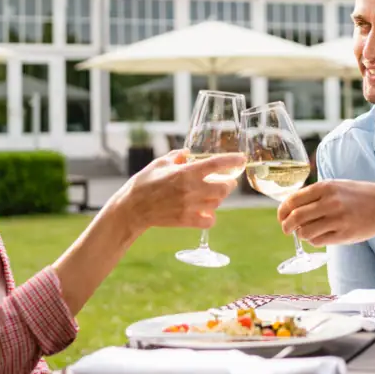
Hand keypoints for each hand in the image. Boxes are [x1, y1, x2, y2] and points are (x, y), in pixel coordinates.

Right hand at [117, 150, 244, 232]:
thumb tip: (188, 153)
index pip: (216, 164)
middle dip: (228, 183)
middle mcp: (191, 189)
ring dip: (218, 198)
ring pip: (218, 203)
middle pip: (224, 187)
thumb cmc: (143, 183)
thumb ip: (177, 156)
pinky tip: (205, 212)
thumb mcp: (159, 163)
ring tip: (211, 194)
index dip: (232, 160)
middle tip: (225, 180)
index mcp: (185, 172)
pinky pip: (210, 220)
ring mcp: (190, 207)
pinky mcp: (187, 221)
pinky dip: (211, 216)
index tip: (242, 159)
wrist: (132, 209)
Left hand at [277, 179, 374, 245]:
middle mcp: (330, 202)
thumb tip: (289, 208)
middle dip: (286, 226)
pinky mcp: (344, 235)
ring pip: (305, 232)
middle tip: (286, 230)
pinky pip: (319, 241)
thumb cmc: (356, 195)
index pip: (293, 200)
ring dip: (301, 234)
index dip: (282, 211)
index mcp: (325, 187)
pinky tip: (320, 235)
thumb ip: (314, 194)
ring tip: (306, 232)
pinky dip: (314, 240)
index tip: (281, 217)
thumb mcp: (334, 186)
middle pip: (296, 218)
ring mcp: (337, 220)